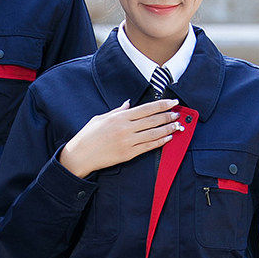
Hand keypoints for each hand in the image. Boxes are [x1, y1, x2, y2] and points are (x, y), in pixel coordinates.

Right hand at [59, 99, 181, 178]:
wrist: (80, 155)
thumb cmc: (88, 136)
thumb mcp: (101, 118)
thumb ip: (117, 111)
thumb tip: (128, 104)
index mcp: (119, 117)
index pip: (146, 108)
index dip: (162, 105)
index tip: (172, 102)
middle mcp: (125, 128)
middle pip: (153, 120)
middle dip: (168, 116)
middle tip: (178, 114)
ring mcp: (128, 141)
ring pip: (154, 133)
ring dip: (168, 129)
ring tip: (177, 125)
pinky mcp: (129, 153)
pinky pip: (148, 146)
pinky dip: (160, 142)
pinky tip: (167, 138)